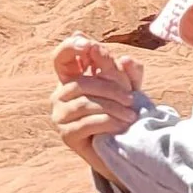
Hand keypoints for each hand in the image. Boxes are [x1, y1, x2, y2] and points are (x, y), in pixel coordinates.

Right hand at [51, 32, 141, 165]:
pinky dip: (108, 122)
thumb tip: (111, 52)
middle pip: (81, 83)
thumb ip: (122, 68)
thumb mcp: (128, 86)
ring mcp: (60, 115)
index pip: (61, 57)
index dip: (70, 47)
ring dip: (113, 108)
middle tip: (132, 99)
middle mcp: (60, 95)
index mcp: (71, 78)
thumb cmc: (124, 111)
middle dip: (111, 88)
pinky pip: (86, 123)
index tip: (90, 45)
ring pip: (84, 103)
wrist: (125, 147)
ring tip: (131, 115)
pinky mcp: (66, 135)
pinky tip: (122, 126)